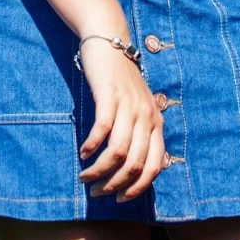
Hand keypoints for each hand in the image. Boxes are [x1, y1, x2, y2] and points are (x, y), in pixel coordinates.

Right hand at [77, 37, 165, 202]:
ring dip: (99, 170)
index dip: (138, 188)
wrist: (109, 41)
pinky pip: (102, 130)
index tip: (120, 199)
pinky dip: (92, 146)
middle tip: (96, 191)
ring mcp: (129, 106)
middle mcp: (147, 117)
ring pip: (118, 152)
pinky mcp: (110, 96)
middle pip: (135, 164)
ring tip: (85, 177)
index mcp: (156, 123)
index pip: (155, 166)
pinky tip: (83, 152)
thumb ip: (138, 131)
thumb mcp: (137, 106)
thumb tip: (131, 166)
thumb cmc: (120, 79)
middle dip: (114, 184)